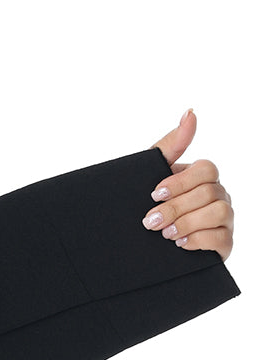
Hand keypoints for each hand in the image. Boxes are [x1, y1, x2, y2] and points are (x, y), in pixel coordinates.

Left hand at [145, 110, 233, 260]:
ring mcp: (225, 220)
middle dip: (175, 207)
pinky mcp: (224, 244)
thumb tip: (191, 113)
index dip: (181, 181)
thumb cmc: (149, 205)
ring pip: (218, 212)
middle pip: (208, 192)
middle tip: (150, 221)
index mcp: (203, 178)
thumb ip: (170, 145)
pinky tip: (180, 244)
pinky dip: (198, 240)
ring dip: (187, 223)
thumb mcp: (151, 174)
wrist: (135, 246)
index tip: (155, 193)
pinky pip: (222, 238)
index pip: (206, 169)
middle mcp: (218, 195)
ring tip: (164, 233)